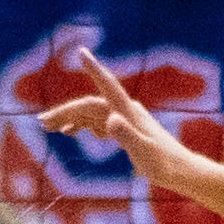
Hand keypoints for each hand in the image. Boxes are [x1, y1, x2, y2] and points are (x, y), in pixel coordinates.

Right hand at [36, 47, 206, 192]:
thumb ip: (126, 136)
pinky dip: (83, 125)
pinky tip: (71, 133)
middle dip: (65, 110)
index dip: (93, 68)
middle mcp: (125, 111)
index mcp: (128, 112)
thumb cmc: (164, 164)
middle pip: (90, 104)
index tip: (81, 51)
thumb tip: (109, 121)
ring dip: (70, 118)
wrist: (181, 172)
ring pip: (92, 114)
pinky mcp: (126, 129)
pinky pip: (99, 122)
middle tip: (42, 122)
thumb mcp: (143, 153)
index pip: (106, 85)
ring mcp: (125, 119)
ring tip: (48, 127)